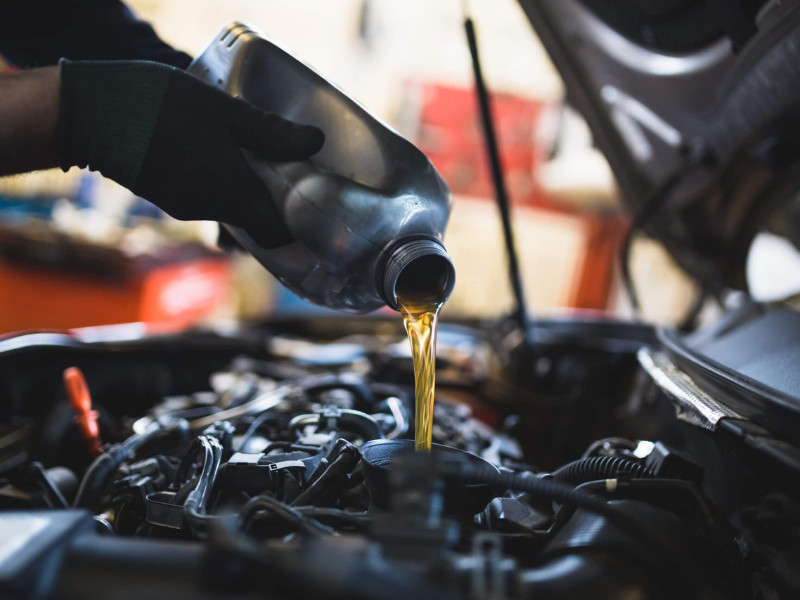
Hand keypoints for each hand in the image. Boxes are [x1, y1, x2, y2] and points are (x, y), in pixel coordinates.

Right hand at [58, 60, 323, 247]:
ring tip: (251, 158)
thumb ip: (270, 131)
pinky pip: (206, 201)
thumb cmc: (159, 107)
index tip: (307, 204)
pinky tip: (218, 157)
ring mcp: (185, 207)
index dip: (294, 225)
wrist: (89, 115)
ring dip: (245, 193)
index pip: (275, 234)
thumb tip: (314, 142)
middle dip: (272, 205)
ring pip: (230, 211)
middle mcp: (209, 209)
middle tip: (285, 174)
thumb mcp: (224, 110)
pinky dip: (220, 187)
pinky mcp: (167, 198)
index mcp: (231, 193)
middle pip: (254, 223)